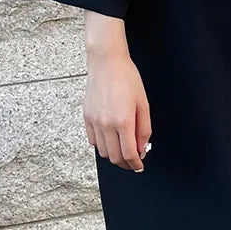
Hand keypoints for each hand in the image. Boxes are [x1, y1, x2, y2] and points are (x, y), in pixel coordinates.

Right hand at [83, 15, 150, 172]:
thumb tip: (141, 149)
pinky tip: (111, 140)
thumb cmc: (127, 79)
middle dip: (126, 164)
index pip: (129, 154)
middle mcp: (106, 124)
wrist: (106, 63)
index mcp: (123, 121)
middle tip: (133, 162)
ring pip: (103, 152)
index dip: (136, 164)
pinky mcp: (86, 118)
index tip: (139, 166)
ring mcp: (94, 122)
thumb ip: (143, 130)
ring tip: (123, 150)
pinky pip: (93, 141)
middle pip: (115, 157)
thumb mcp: (143, 105)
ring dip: (114, 155)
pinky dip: (102, 146)